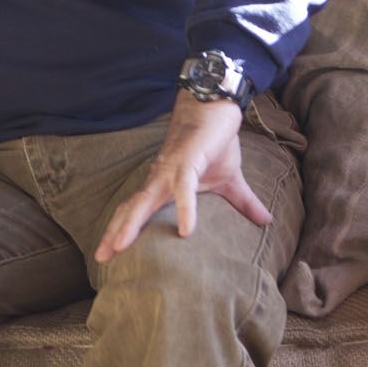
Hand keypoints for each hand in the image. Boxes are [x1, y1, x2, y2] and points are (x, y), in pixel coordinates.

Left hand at [94, 92, 270, 263]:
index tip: (106, 254)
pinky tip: (186, 231)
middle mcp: (160, 179)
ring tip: (120, 247)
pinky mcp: (189, 161)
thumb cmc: (215, 143)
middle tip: (101, 258)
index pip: (135, 210)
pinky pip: (184, 189)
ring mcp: (171, 170)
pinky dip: (184, 209)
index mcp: (163, 185)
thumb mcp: (229, 180)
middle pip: (131, 209)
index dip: (119, 230)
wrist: (216, 108)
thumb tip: (266, 221)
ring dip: (131, 223)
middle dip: (114, 232)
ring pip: (145, 200)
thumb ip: (243, 203)